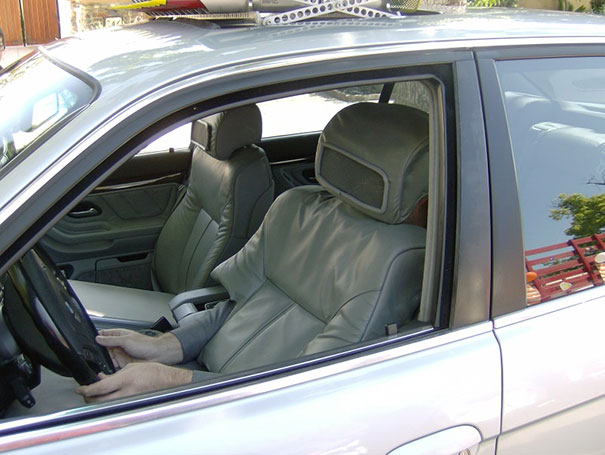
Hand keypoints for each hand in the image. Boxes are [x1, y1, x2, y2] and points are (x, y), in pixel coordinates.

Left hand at [76, 363, 192, 402]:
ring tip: (94, 396)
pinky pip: (115, 405)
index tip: (80, 389)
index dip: (87, 390)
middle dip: (89, 399)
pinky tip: (107, 396)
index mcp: (126, 379)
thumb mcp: (131, 367)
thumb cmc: (154, 372)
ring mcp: (129, 400)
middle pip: (100, 401)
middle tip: (84, 394)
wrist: (168, 381)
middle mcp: (127, 392)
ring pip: (106, 405)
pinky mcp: (132, 404)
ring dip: (98, 401)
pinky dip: (108, 402)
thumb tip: (101, 378)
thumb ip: (114, 374)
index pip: (100, 388)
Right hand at [96, 329, 183, 367]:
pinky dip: (107, 368)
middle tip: (88, 355)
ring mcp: (121, 354)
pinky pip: (112, 366)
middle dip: (97, 351)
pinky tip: (103, 370)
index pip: (104, 334)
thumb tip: (98, 339)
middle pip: (104, 348)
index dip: (97, 337)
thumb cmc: (146, 344)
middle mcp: (119, 345)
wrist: (157, 355)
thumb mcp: (126, 340)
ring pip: (107, 357)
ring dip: (102, 360)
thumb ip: (111, 340)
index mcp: (120, 335)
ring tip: (94, 363)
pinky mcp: (123, 364)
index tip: (87, 340)